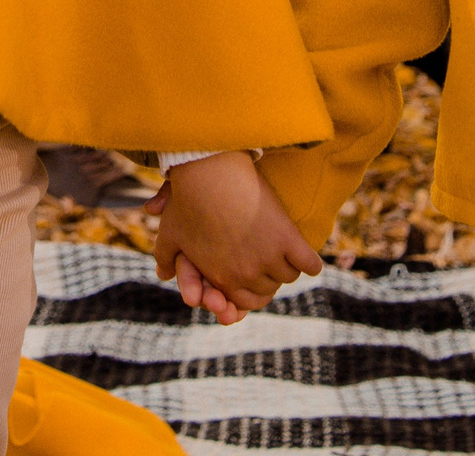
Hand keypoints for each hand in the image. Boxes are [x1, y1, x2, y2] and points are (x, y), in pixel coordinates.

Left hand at [149, 153, 321, 323]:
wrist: (211, 171)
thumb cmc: (188, 200)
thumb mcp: (170, 233)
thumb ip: (166, 258)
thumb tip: (163, 275)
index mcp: (221, 277)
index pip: (246, 302)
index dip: (252, 292)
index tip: (257, 280)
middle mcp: (246, 273)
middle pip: (269, 289)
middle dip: (269, 279)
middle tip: (272, 264)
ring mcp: (267, 257)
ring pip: (288, 276)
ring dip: (288, 267)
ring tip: (286, 254)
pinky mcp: (287, 239)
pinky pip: (308, 264)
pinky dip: (310, 263)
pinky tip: (309, 259)